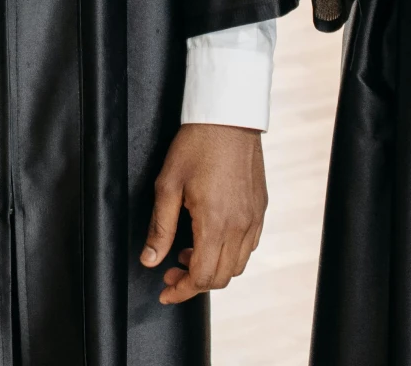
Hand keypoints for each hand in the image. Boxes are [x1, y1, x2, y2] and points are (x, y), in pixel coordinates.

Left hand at [141, 123, 265, 304]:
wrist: (228, 118)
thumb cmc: (196, 146)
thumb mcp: (167, 185)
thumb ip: (159, 227)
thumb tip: (150, 260)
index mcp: (215, 223)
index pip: (202, 276)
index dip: (182, 290)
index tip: (166, 292)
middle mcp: (240, 226)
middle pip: (222, 277)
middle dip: (194, 283)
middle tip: (170, 273)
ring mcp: (254, 218)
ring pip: (238, 265)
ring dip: (213, 269)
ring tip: (187, 253)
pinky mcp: (260, 209)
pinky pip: (249, 246)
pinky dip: (229, 254)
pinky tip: (210, 239)